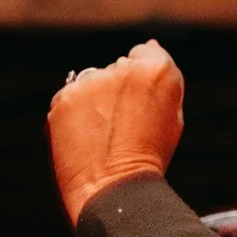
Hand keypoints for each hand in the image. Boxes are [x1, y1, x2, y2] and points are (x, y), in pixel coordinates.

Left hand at [47, 41, 184, 223]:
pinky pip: (70, 98)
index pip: (144, 52)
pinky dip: (74, 114)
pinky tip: (85, 137)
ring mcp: (89, 82)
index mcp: (156, 70)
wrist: (113, 188)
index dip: (141, 79)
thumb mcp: (171, 116)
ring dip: (94, 101)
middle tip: (122, 127)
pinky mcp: (64, 98)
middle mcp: (121, 68)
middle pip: (116, 69)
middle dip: (117, 90)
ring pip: (91, 83)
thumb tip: (148, 48)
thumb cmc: (149, 157)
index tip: (140, 102)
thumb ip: (161, 79)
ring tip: (102, 135)